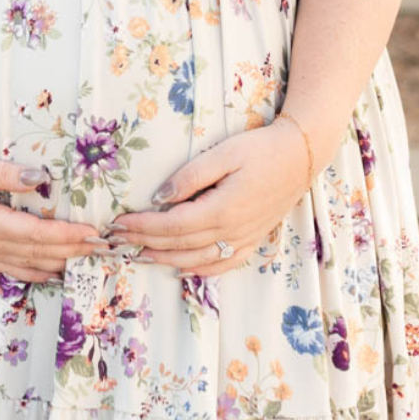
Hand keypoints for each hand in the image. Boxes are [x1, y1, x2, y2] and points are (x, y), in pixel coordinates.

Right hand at [0, 147, 109, 281]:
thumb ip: (4, 174)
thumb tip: (40, 178)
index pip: (37, 234)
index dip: (67, 235)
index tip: (93, 231)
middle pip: (39, 253)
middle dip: (73, 251)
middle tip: (104, 246)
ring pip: (30, 264)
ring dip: (61, 263)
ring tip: (89, 258)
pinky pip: (14, 269)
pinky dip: (38, 273)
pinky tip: (55, 272)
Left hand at [106, 119, 310, 276]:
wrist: (301, 156)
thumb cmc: (261, 149)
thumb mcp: (223, 153)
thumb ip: (190, 176)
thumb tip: (159, 197)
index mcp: (221, 209)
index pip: (171, 225)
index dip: (142, 227)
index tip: (118, 223)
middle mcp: (231, 231)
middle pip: (178, 244)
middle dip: (144, 242)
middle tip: (118, 240)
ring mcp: (243, 239)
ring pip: (197, 259)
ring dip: (165, 259)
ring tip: (139, 255)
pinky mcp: (252, 240)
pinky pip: (222, 265)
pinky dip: (199, 270)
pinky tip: (181, 268)